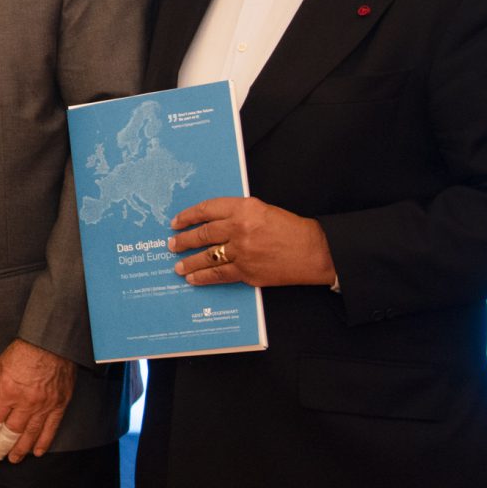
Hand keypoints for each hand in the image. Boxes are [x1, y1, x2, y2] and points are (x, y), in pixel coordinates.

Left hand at [0, 338, 74, 462]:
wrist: (52, 341)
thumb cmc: (25, 350)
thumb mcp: (0, 366)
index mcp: (8, 391)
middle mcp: (26, 402)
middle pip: (11, 431)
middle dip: (2, 445)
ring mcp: (44, 405)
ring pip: (30, 434)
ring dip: (21, 449)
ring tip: (13, 458)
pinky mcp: (59, 405)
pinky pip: (51, 428)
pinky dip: (44, 442)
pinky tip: (37, 451)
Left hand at [169, 196, 335, 288]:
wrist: (315, 251)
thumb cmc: (290, 228)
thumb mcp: (262, 210)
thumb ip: (237, 213)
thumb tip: (210, 221)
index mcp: (244, 209)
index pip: (207, 210)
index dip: (188, 216)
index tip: (176, 222)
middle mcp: (240, 228)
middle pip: (203, 234)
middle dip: (183, 240)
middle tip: (171, 244)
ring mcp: (242, 252)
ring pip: (207, 256)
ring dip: (189, 261)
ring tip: (177, 265)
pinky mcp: (247, 271)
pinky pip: (218, 275)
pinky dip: (203, 277)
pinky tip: (192, 278)